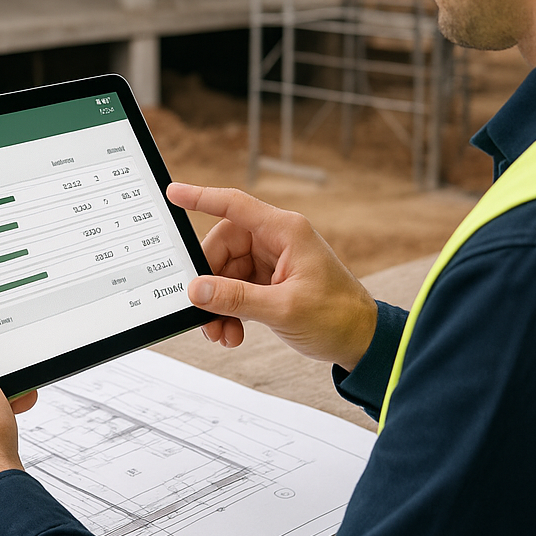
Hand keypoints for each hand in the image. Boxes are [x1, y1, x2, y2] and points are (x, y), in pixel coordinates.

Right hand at [167, 183, 376, 371]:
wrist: (361, 341)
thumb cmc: (337, 317)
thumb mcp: (283, 309)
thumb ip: (236, 298)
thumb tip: (197, 290)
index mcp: (285, 232)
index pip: (235, 206)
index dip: (201, 197)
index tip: (173, 193)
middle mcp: (276, 241)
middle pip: (222, 248)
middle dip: (209, 282)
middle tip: (203, 311)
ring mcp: (272, 261)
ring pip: (225, 273)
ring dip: (218, 304)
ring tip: (222, 332)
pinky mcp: (269, 282)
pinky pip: (235, 289)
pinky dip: (228, 310)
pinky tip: (232, 332)